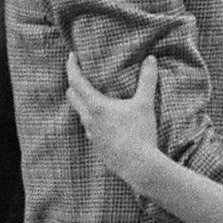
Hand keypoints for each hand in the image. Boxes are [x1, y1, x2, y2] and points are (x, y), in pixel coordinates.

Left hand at [65, 53, 159, 181]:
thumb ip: (147, 80)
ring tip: (93, 95)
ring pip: (80, 113)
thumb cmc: (140, 133)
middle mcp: (89, 119)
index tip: (72, 56)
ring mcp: (91, 134)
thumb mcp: (145, 104)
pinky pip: (89, 127)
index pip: (76, 81)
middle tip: (80, 73)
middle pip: (72, 96)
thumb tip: (151, 59)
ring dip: (82, 102)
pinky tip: (104, 120)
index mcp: (96, 106)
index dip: (72, 66)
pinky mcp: (97, 146)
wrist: (138, 166)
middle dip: (73, 83)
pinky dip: (92, 118)